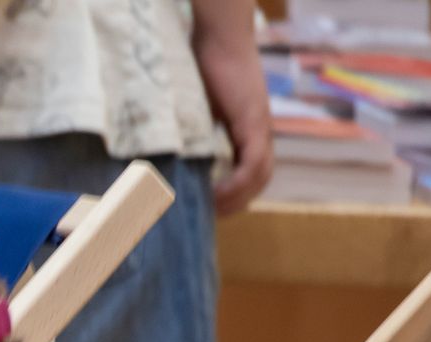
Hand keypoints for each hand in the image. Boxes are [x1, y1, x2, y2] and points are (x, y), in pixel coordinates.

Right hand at [192, 24, 273, 215]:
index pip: (251, 173)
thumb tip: (170, 156)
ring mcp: (260, 126)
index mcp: (249, 130)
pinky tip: (217, 192)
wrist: (218, 37)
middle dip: (236, 203)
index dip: (235, 195)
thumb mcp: (198, 109)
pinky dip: (237, 183)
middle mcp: (260, 131)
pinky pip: (253, 163)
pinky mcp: (254, 121)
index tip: (211, 208)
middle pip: (259, 181)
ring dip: (237, 198)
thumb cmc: (202, 65)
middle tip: (210, 216)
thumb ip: (194, 132)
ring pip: (260, 176)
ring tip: (211, 209)